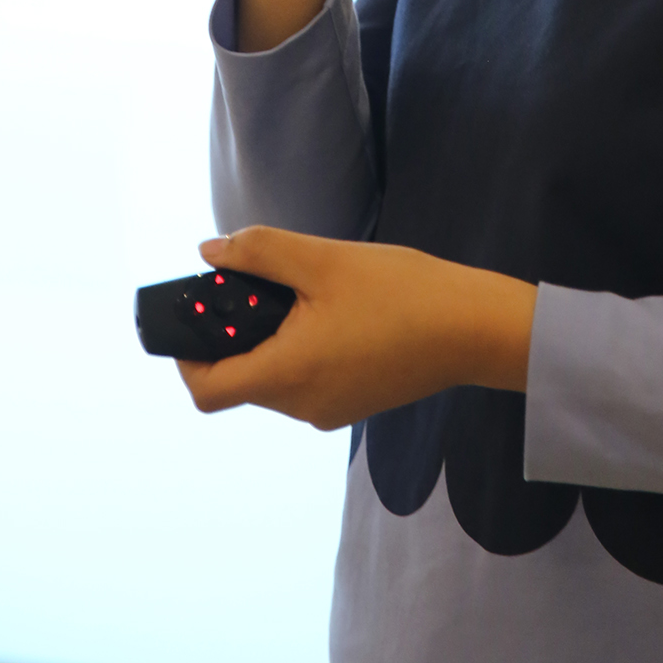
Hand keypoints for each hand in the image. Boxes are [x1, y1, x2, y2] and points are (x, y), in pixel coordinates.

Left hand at [177, 227, 537, 431]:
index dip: (188, 354)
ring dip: (273, 337)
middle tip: (261, 281)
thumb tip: (208, 252)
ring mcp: (331, 410)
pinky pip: (307, 380)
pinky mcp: (355, 401)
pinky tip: (337, 309)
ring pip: (276, 379)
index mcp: (288, 375)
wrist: (474, 327)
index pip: (207, 389)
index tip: (199, 313)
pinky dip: (302, 348)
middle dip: (238, 332)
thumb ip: (261, 252)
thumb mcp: (325, 260)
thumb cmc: (401, 292)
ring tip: (308, 289)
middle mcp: (302, 406)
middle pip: (241, 380)